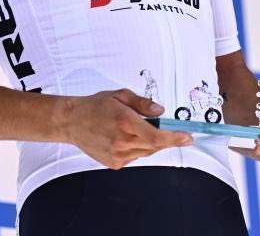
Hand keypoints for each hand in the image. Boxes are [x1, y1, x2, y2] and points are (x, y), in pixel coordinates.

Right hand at [64, 89, 191, 169]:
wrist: (72, 122)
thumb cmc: (95, 106)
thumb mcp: (121, 96)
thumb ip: (143, 104)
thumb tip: (160, 112)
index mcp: (125, 122)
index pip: (157, 136)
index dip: (175, 138)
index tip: (188, 138)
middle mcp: (122, 141)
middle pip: (155, 146)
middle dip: (166, 138)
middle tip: (170, 130)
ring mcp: (117, 155)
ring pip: (146, 152)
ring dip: (150, 142)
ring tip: (135, 129)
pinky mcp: (114, 163)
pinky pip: (135, 157)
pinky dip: (137, 148)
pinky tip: (125, 138)